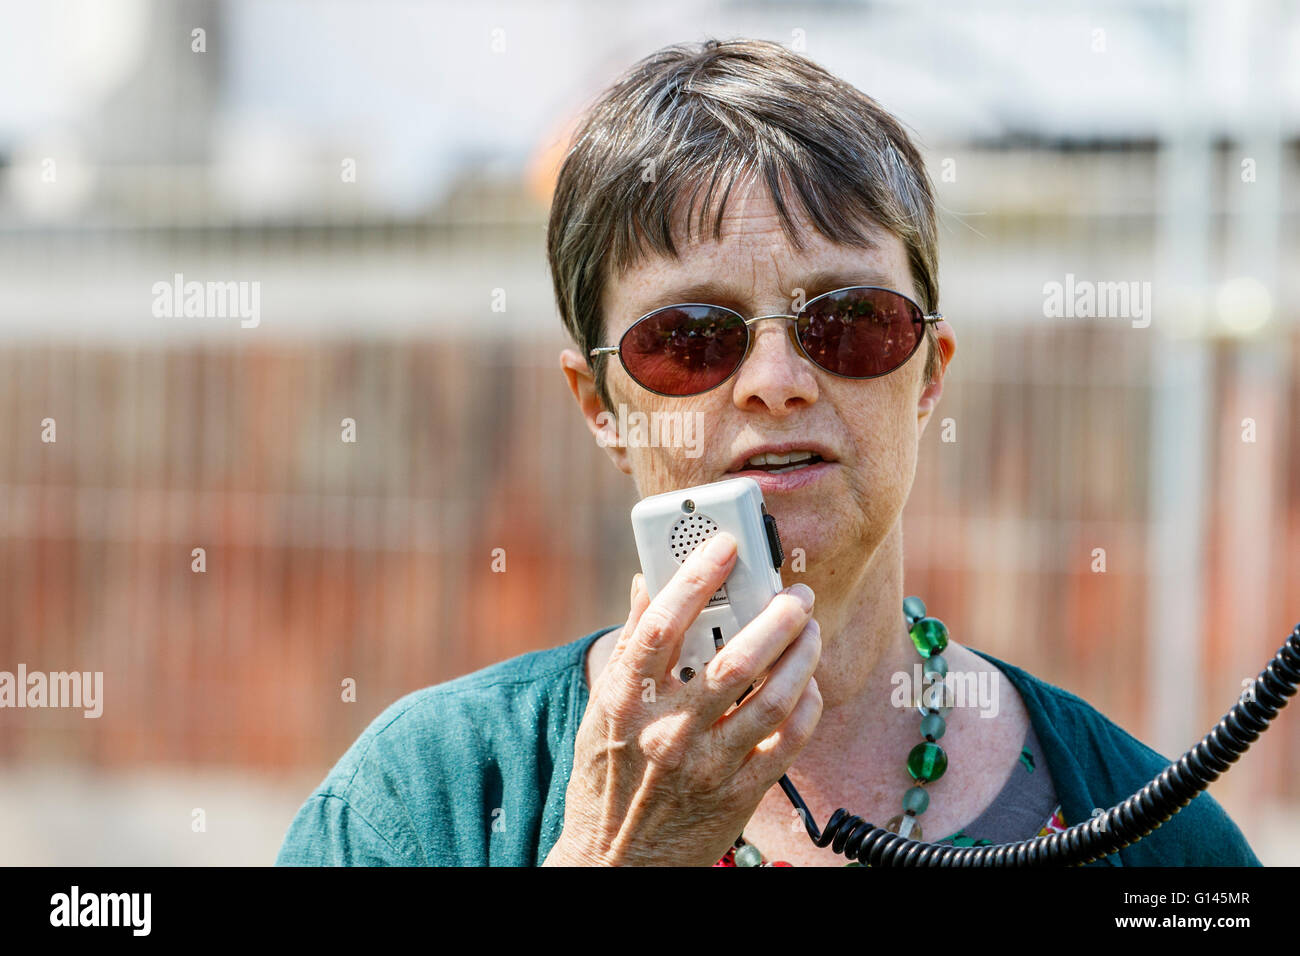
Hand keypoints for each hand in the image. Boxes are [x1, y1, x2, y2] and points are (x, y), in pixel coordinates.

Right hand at [543, 532, 821, 865]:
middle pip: (734, 660)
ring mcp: (706, 765)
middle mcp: (666, 731)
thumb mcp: (602, 708)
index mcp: (626, 700)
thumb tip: (646, 581)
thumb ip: (631, 644)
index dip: (697, 576)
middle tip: (794, 594)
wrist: (613, 863)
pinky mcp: (739, 795)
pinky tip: (808, 682)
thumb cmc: (605, 778)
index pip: (663, 624)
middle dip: (775, 616)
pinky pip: (789, 743)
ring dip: (801, 656)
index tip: (726, 544)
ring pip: (772, 700)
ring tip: (810, 630)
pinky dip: (807, 705)